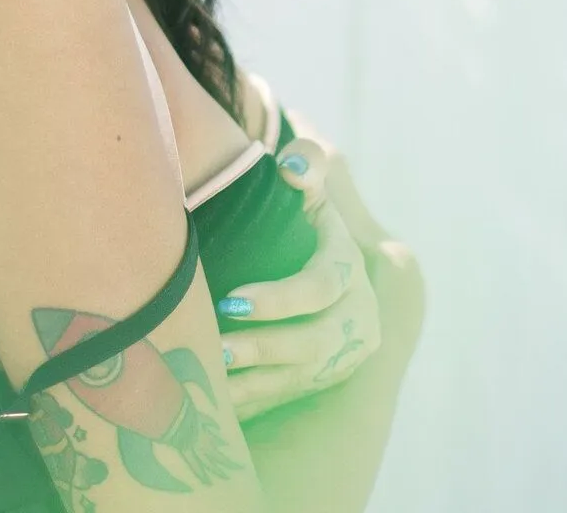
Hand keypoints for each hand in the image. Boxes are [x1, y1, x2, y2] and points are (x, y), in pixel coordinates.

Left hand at [216, 137, 384, 422]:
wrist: (322, 267)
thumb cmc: (304, 220)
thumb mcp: (311, 191)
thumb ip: (306, 166)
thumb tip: (291, 165)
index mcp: (348, 266)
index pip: (323, 286)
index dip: (281, 298)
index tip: (231, 301)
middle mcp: (355, 314)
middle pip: (317, 340)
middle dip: (265, 346)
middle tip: (217, 346)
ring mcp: (342, 353)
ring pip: (302, 376)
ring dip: (255, 379)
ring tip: (211, 374)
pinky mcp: (322, 380)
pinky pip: (286, 398)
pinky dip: (250, 400)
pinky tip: (213, 401)